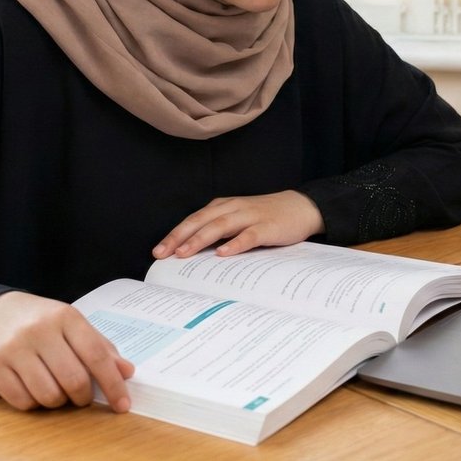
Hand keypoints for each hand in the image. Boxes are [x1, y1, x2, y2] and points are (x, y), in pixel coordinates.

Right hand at [0, 291, 134, 412]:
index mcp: (64, 317)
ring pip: (48, 395)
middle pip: (73, 380)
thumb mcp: (71, 324)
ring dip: (58, 402)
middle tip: (80, 396)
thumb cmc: (40, 321)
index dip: (113, 384)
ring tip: (55, 389)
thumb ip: (99, 347)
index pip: (95, 355)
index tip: (123, 405)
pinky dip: (34, 404)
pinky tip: (33, 389)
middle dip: (83, 397)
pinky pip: (23, 402)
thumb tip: (126, 372)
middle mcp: (38, 330)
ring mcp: (12, 348)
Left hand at [153, 190, 323, 258]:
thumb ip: (219, 232)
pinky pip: (248, 235)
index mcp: (223, 206)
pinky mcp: (267, 227)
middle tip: (162, 254)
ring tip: (184, 253)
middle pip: (200, 221)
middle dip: (179, 237)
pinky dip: (234, 243)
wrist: (302, 207)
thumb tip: (193, 253)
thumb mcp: (238, 220)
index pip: (193, 220)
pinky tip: (223, 253)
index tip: (158, 251)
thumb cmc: (266, 217)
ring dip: (199, 239)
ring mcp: (250, 216)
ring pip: (219, 226)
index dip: (175, 234)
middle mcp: (233, 208)